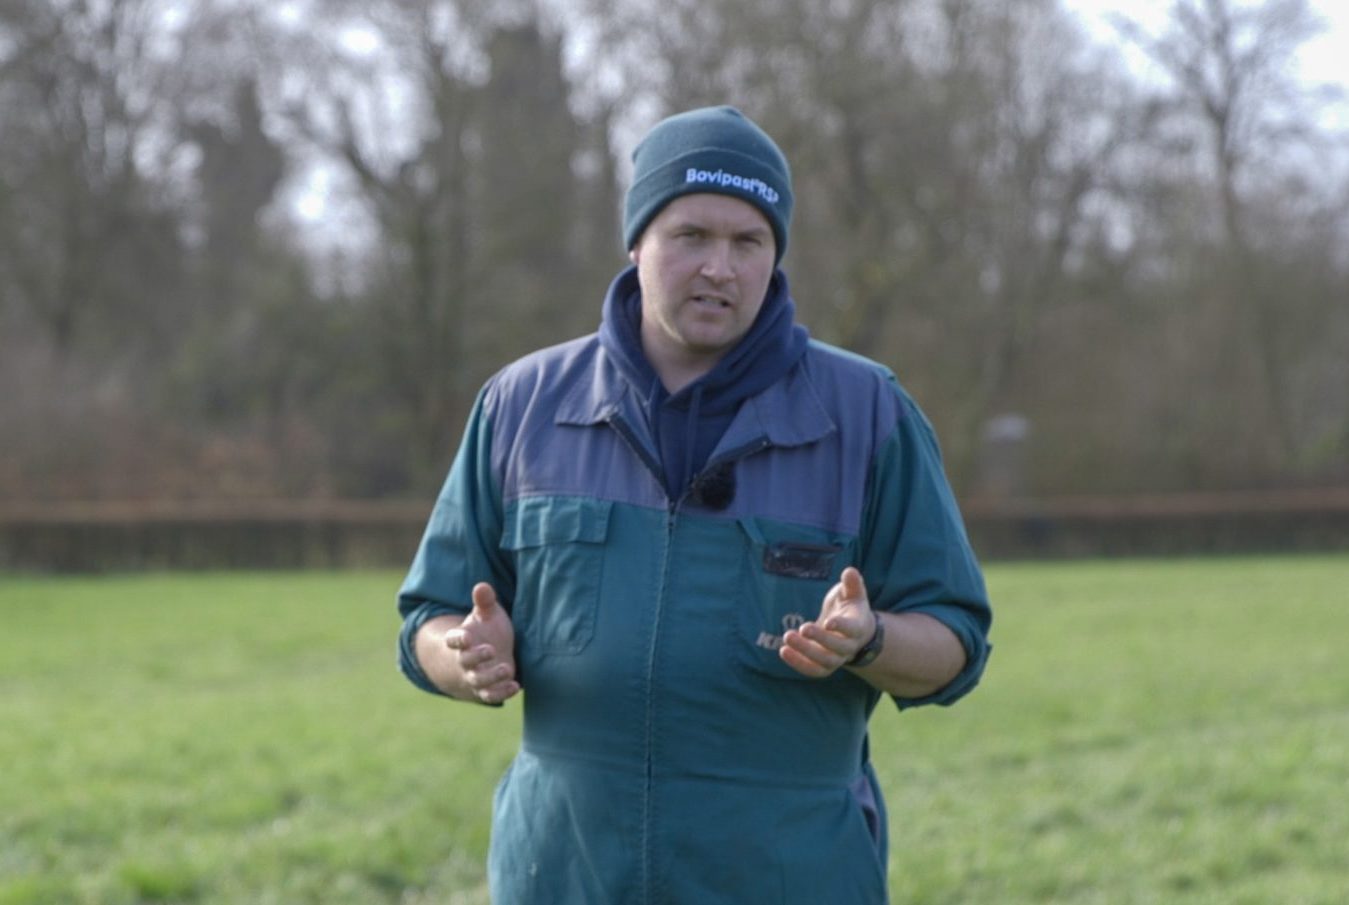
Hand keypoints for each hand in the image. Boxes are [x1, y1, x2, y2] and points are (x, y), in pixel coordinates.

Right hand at [444, 582, 519, 703]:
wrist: (480, 660)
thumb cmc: (484, 632)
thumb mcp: (485, 616)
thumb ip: (484, 603)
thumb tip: (482, 586)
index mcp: (461, 640)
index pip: (453, 640)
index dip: (458, 639)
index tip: (467, 636)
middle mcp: (464, 661)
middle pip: (465, 662)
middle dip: (476, 657)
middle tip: (490, 650)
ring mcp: (474, 677)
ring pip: (478, 681)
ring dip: (491, 678)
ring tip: (506, 669)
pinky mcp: (486, 690)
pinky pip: (491, 695)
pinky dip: (502, 693)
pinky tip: (515, 686)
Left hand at [779, 567, 876, 677]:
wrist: (854, 632)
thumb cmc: (850, 607)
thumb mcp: (853, 593)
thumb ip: (852, 583)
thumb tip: (849, 571)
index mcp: (858, 626)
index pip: (852, 630)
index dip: (841, 627)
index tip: (828, 622)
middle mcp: (849, 646)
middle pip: (837, 649)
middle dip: (819, 639)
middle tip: (802, 627)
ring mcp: (837, 658)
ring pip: (824, 662)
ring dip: (805, 652)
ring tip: (787, 638)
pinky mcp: (824, 666)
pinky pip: (813, 670)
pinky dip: (798, 663)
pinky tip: (784, 651)